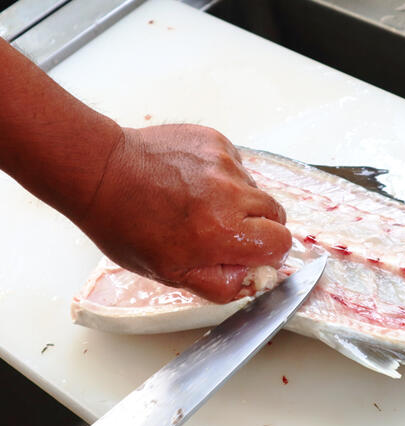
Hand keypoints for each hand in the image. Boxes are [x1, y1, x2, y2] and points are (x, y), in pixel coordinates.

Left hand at [79, 124, 291, 301]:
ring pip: (256, 188)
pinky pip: (237, 165)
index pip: (280, 243)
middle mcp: (231, 194)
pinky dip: (224, 177)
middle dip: (260, 226)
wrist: (103, 173)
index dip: (269, 251)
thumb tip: (250, 278)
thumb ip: (221, 284)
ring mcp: (224, 163)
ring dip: (240, 200)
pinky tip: (194, 181)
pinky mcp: (216, 141)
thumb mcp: (171, 273)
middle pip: (276, 213)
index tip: (254, 251)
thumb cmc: (128, 225)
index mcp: (223, 232)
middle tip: (228, 229)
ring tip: (202, 202)